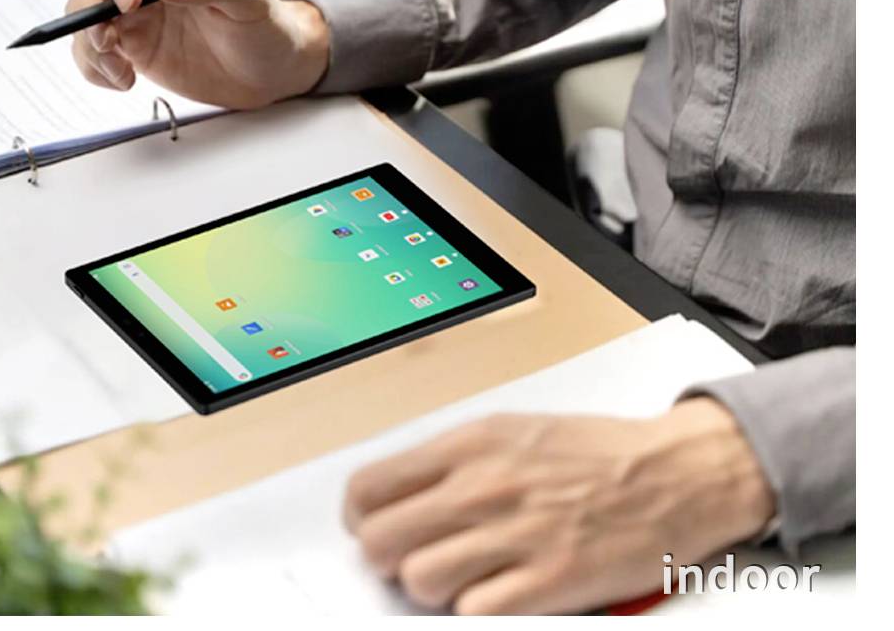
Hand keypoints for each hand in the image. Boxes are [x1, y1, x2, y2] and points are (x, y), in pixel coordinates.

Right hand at [67, 0, 330, 108]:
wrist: (267, 72)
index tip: (129, 4)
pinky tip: (125, 82)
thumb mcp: (250, 1)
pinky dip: (94, 70)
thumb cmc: (265, 27)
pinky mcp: (127, 47)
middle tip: (106, 41)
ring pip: (81, 17)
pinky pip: (90, 52)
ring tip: (122, 72)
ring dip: (89, 46)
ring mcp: (131, 15)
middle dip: (85, 8)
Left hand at [343, 399, 775, 613]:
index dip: (363, 520)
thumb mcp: (513, 434)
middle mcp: (484, 487)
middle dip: (392, 560)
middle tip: (418, 560)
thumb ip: (451, 464)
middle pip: (381, 543)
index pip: (367, 490)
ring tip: (466, 578)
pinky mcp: (550, 581)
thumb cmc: (600, 455)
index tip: (376, 529)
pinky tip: (501, 593)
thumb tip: (397, 499)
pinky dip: (479, 610)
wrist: (682, 474)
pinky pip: (474, 611)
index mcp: (469, 445)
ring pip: (419, 581)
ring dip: (434, 590)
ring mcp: (516, 535)